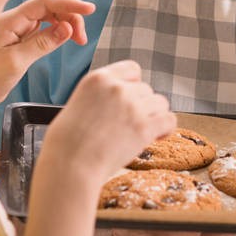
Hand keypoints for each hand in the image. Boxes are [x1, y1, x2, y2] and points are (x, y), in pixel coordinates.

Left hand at [0, 0, 94, 135]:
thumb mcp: (17, 61)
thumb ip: (43, 42)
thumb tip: (68, 28)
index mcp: (10, 20)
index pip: (45, 2)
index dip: (69, 3)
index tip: (90, 9)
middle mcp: (14, 20)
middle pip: (50, 7)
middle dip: (70, 16)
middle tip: (82, 37)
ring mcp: (18, 30)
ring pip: (49, 17)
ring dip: (66, 24)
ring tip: (78, 40)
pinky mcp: (21, 41)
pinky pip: (44, 29)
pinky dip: (58, 32)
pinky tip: (65, 40)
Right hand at [44, 60, 175, 176]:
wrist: (69, 167)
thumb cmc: (66, 144)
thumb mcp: (77, 105)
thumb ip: (99, 98)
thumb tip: (113, 105)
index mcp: (98, 78)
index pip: (132, 69)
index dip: (134, 85)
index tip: (130, 99)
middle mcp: (117, 88)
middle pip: (146, 89)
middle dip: (142, 106)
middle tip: (130, 125)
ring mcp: (132, 106)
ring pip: (160, 103)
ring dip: (154, 116)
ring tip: (142, 132)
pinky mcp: (143, 127)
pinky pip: (169, 119)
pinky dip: (166, 128)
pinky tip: (157, 137)